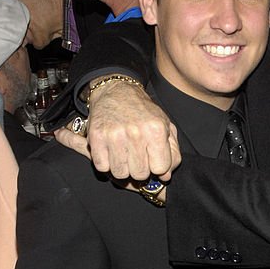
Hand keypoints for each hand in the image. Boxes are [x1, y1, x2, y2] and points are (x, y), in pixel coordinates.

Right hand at [55, 79, 180, 180]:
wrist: (117, 92)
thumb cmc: (144, 113)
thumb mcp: (166, 127)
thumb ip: (172, 153)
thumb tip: (165, 176)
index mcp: (156, 130)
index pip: (160, 169)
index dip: (157, 167)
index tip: (152, 158)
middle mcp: (135, 132)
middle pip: (140, 174)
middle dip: (140, 169)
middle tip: (137, 156)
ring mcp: (114, 135)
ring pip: (120, 173)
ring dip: (122, 168)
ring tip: (124, 154)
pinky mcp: (96, 137)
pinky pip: (102, 167)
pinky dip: (106, 163)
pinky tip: (111, 151)